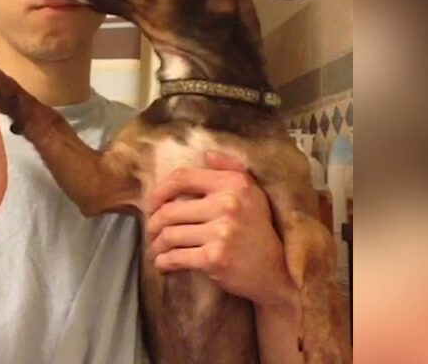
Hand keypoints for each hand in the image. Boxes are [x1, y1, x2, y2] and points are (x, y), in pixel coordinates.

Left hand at [145, 151, 296, 310]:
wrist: (276, 271)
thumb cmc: (259, 230)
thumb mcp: (253, 193)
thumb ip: (231, 168)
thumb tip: (206, 154)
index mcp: (233, 184)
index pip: (183, 177)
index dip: (160, 190)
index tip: (151, 204)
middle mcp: (227, 204)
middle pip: (170, 210)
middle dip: (153, 224)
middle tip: (152, 232)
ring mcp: (221, 232)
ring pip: (169, 235)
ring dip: (156, 245)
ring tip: (156, 249)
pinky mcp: (214, 258)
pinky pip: (175, 257)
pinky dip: (163, 262)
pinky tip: (163, 264)